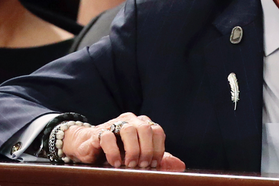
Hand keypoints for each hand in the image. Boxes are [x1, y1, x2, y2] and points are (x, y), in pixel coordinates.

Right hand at [60, 112, 184, 170]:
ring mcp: (114, 124)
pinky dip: (114, 152)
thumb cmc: (119, 151)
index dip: (158, 148)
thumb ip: (160, 159)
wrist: (89, 147)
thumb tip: (181, 165)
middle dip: (147, 150)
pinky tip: (116, 163)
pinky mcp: (99, 132)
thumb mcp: (142, 156)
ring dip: (132, 150)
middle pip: (145, 129)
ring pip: (128, 130)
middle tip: (143, 166)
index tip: (154, 164)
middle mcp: (131, 120)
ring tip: (130, 165)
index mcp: (143, 124)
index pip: (158, 131)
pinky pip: (108, 138)